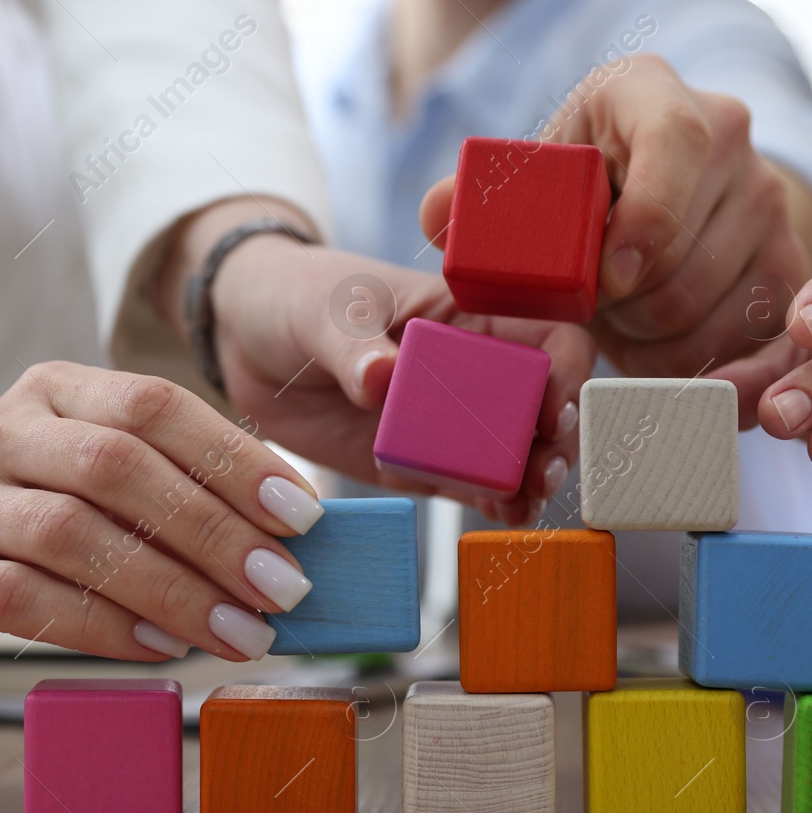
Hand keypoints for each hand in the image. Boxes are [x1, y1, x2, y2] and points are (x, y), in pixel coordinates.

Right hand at [0, 363, 325, 666]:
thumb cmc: (26, 514)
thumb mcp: (92, 474)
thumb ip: (174, 486)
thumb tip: (288, 537)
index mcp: (53, 390)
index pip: (154, 406)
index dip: (235, 459)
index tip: (302, 516)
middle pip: (119, 468)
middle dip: (216, 532)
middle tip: (285, 588)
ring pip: (74, 535)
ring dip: (173, 590)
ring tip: (239, 631)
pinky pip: (23, 599)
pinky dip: (105, 625)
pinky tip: (161, 647)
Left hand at [188, 213, 591, 526]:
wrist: (247, 341)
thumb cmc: (297, 297)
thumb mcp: (324, 309)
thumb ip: (354, 343)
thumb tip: (382, 376)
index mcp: (468, 314)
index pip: (545, 335)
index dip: (564, 369)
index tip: (553, 406)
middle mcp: (474, 369)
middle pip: (543, 404)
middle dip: (557, 439)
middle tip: (545, 469)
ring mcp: (451, 420)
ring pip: (516, 451)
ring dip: (532, 478)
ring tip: (525, 501)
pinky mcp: (423, 462)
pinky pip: (471, 485)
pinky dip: (495, 502)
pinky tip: (503, 515)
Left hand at [419, 54, 811, 377]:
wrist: (654, 197)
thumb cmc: (578, 186)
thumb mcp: (530, 179)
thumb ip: (478, 202)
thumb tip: (440, 218)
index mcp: (654, 93)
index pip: (676, 145)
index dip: (644, 222)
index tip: (606, 279)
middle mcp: (730, 136)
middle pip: (684, 254)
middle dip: (623, 304)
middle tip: (592, 304)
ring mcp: (770, 202)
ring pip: (707, 309)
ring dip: (647, 338)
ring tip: (621, 317)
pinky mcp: (789, 266)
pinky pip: (743, 343)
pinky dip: (689, 367)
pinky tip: (656, 353)